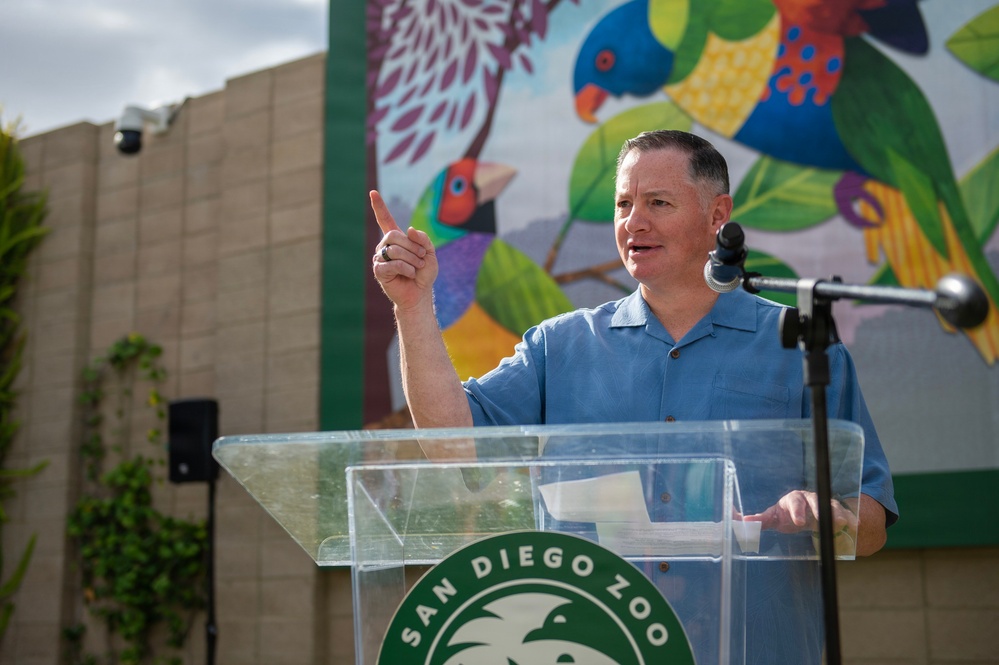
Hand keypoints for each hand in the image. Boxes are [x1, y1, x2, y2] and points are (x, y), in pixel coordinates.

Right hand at [370, 190, 437, 310]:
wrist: (420, 293)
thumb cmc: (424, 273)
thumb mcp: (430, 253)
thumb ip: (423, 239)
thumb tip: (409, 229)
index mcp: (396, 239)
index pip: (385, 220)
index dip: (379, 207)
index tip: (373, 193)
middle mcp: (385, 246)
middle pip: (394, 235)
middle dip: (413, 247)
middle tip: (422, 257)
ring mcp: (380, 258)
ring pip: (395, 250)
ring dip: (412, 259)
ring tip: (417, 268)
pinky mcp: (379, 271)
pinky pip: (393, 264)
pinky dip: (406, 269)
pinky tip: (410, 274)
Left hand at [744, 491, 857, 536]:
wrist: (804, 514)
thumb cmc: (786, 515)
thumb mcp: (773, 518)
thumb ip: (759, 520)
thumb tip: (740, 522)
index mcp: (793, 499)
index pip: (794, 501)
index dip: (797, 511)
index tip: (798, 522)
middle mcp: (809, 498)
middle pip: (815, 500)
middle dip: (820, 510)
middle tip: (826, 521)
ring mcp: (824, 504)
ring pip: (832, 505)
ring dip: (838, 514)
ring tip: (844, 524)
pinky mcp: (836, 512)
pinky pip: (845, 513)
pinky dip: (851, 519)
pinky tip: (857, 525)